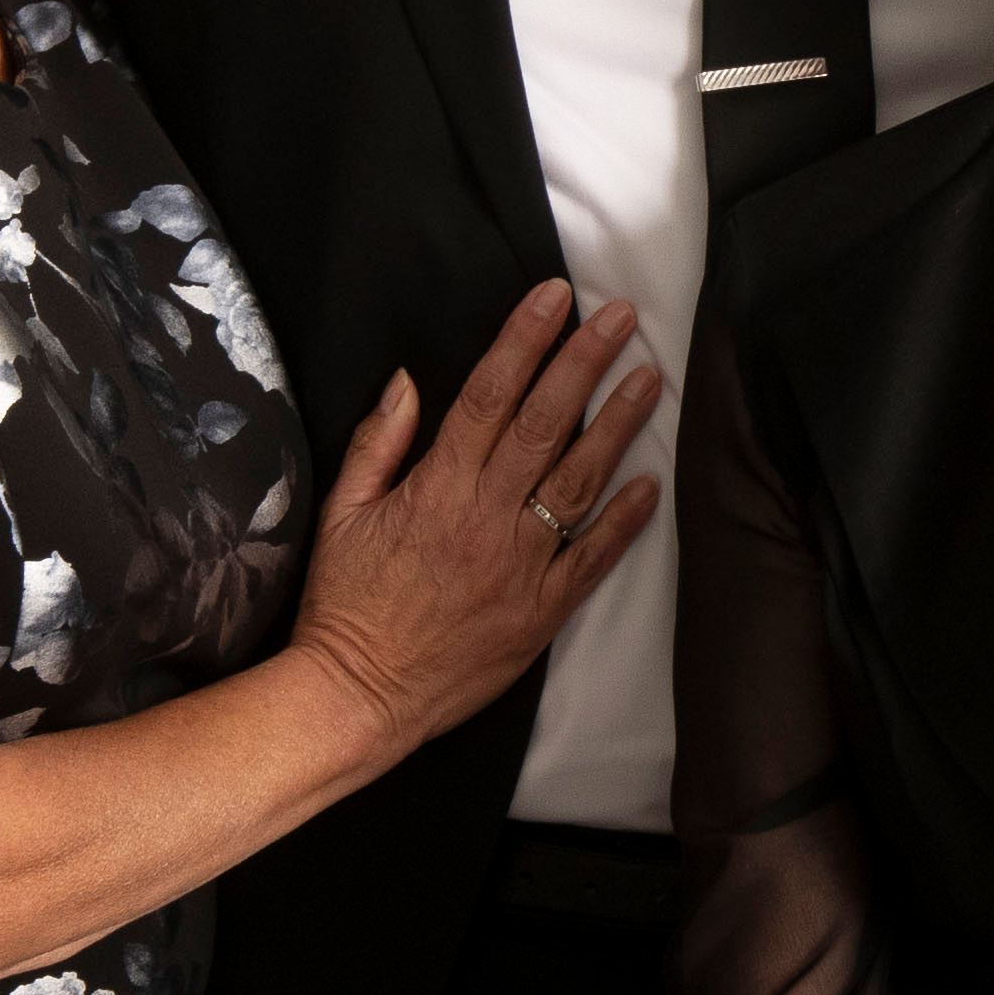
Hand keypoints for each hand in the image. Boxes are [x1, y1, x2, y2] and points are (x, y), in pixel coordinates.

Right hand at [283, 282, 660, 765]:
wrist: (357, 696)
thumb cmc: (344, 604)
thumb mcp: (342, 513)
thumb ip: (378, 443)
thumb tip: (406, 380)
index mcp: (438, 486)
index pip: (489, 395)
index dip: (525, 341)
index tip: (555, 298)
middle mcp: (487, 516)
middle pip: (545, 423)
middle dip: (585, 363)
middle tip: (622, 318)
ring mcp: (521, 563)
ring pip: (579, 480)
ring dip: (617, 426)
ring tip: (649, 380)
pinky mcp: (542, 610)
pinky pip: (592, 558)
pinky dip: (625, 521)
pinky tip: (651, 483)